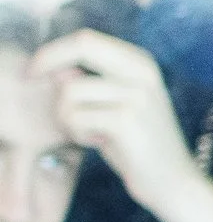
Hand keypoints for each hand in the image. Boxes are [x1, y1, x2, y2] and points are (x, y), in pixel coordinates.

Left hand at [31, 30, 201, 212]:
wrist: (174, 182)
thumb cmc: (138, 145)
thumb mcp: (115, 108)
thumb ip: (90, 85)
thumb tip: (57, 70)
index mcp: (141, 64)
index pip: (88, 39)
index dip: (54, 50)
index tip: (34, 70)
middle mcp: (143, 73)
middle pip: (82, 46)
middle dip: (47, 60)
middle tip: (30, 78)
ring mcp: (137, 95)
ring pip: (70, 90)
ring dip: (67, 116)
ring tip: (88, 132)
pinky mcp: (127, 120)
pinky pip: (76, 118)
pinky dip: (78, 134)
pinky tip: (99, 143)